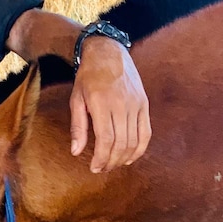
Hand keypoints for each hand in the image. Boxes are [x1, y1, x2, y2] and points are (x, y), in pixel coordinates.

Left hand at [69, 36, 149, 172]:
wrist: (108, 52)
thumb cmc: (88, 77)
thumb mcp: (76, 99)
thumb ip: (78, 126)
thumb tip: (76, 152)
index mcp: (102, 103)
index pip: (106, 139)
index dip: (101, 157)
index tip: (94, 168)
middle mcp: (121, 104)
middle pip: (121, 143)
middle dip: (111, 161)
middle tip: (102, 169)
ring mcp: (136, 104)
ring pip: (134, 140)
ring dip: (124, 157)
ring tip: (113, 164)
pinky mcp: (144, 104)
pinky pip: (145, 132)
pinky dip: (140, 148)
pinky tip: (130, 157)